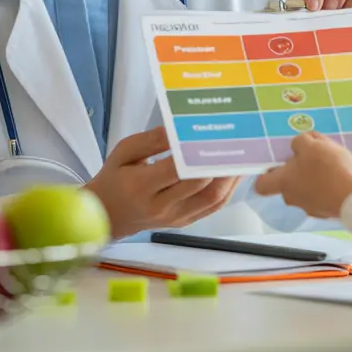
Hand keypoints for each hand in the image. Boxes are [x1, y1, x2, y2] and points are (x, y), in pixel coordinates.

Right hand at [84, 127, 239, 238]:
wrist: (108, 216)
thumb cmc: (114, 179)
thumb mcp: (123, 152)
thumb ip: (150, 141)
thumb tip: (176, 130)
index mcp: (141, 187)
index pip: (175, 169)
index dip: (196, 152)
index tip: (211, 132)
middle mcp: (161, 206)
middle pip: (200, 186)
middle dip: (221, 162)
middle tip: (236, 140)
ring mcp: (176, 217)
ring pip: (213, 199)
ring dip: (231, 177)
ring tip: (243, 154)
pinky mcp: (186, 221)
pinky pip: (213, 207)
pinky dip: (229, 189)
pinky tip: (236, 172)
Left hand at [254, 132, 351, 218]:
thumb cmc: (329, 169)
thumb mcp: (310, 145)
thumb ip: (300, 142)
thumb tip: (299, 146)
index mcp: (284, 185)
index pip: (261, 185)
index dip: (265, 173)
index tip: (276, 161)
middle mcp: (295, 198)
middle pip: (289, 181)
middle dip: (299, 166)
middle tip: (312, 151)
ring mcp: (314, 206)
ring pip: (309, 185)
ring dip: (318, 172)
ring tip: (332, 155)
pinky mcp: (332, 207)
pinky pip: (327, 190)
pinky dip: (332, 180)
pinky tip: (344, 167)